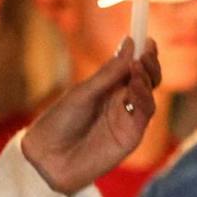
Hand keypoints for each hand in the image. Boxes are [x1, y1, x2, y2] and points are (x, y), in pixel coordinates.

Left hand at [22, 37, 161, 193]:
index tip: (147, 38)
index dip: (142, 54)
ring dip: (146, 79)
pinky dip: (144, 97)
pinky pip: (145, 114)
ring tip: (138, 67)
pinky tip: (136, 85)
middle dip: (150, 64)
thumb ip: (108, 72)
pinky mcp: (131, 136)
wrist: (46, 158)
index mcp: (108, 89)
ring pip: (149, 95)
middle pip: (146, 80)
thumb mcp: (82, 93)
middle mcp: (121, 103)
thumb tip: (131, 42)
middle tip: (147, 52)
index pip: (132, 68)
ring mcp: (127, 119)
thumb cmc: (58, 123)